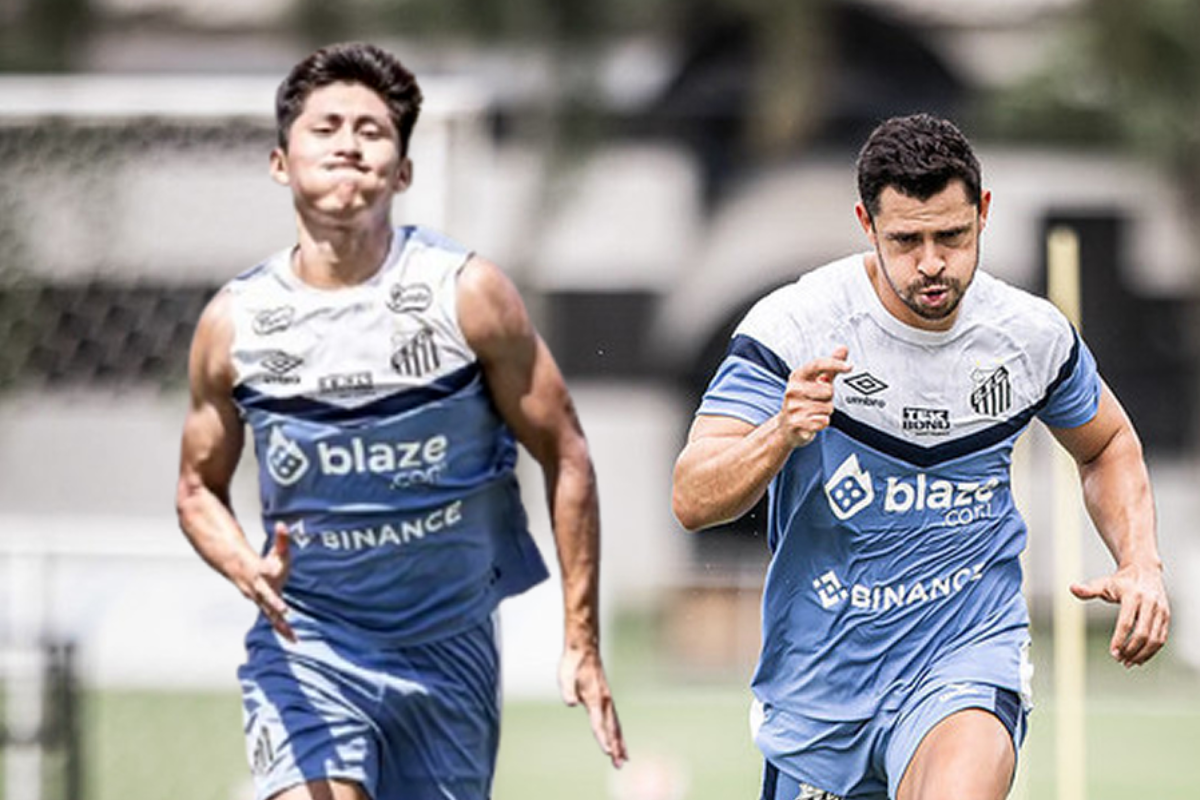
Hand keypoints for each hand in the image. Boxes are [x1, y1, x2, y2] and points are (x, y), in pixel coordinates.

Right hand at [240, 521, 295, 641]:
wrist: (244, 575)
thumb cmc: (265, 562)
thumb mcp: (275, 550)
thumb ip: (281, 539)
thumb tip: (283, 524)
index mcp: (262, 572)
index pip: (268, 571)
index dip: (270, 570)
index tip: (272, 571)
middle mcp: (260, 588)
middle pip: (267, 597)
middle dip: (275, 604)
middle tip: (285, 611)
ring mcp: (261, 600)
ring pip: (270, 614)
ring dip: (280, 625)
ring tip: (292, 637)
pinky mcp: (265, 607)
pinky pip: (274, 620)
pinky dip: (282, 629)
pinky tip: (292, 639)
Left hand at [559, 644, 626, 767]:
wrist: (584, 649)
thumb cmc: (573, 664)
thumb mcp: (565, 676)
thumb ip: (568, 690)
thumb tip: (571, 703)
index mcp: (594, 698)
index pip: (598, 723)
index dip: (602, 738)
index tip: (607, 753)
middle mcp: (605, 701)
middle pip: (611, 729)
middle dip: (615, 747)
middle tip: (619, 765)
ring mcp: (607, 700)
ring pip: (616, 726)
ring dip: (620, 743)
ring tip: (624, 759)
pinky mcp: (606, 700)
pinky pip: (615, 720)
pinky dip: (618, 733)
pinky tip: (619, 741)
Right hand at [779, 346, 852, 447]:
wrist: (786, 425)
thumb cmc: (804, 400)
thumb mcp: (815, 382)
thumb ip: (830, 367)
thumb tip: (843, 348)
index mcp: (797, 377)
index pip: (817, 364)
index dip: (835, 364)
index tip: (849, 366)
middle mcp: (793, 390)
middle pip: (828, 390)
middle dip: (828, 398)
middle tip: (817, 401)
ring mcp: (794, 407)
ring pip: (828, 408)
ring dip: (825, 412)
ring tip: (813, 412)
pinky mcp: (797, 423)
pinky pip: (824, 421)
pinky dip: (822, 423)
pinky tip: (812, 422)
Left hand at [1070, 562, 1168, 666]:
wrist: (1144, 570)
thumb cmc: (1120, 581)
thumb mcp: (1103, 584)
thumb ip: (1088, 590)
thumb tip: (1072, 588)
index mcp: (1133, 595)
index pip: (1127, 622)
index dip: (1120, 639)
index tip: (1113, 653)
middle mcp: (1149, 603)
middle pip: (1143, 633)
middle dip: (1131, 650)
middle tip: (1120, 660)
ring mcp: (1161, 610)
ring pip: (1155, 639)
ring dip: (1143, 654)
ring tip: (1128, 662)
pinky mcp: (1166, 616)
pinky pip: (1161, 638)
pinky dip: (1152, 651)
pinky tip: (1139, 658)